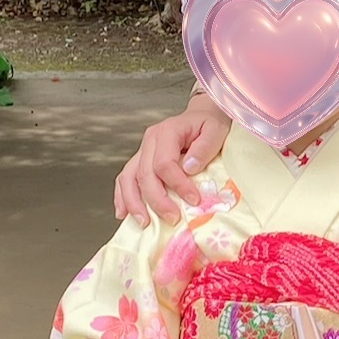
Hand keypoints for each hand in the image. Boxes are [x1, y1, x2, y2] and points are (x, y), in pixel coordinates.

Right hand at [114, 95, 228, 225]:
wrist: (201, 116)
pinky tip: (124, 213)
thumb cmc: (209, 124)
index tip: (194, 200)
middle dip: (157, 200)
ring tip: (144, 222)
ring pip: (128, 178)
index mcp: (167, 131)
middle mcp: (149, 141)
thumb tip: (189, 168)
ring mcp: (142, 151)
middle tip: (173, 218)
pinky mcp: (140, 160)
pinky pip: (124, 179)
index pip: (165, 163)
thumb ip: (204, 148)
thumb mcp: (216, 130)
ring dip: (134, 203)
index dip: (178, 185)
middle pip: (145, 175)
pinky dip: (122, 197)